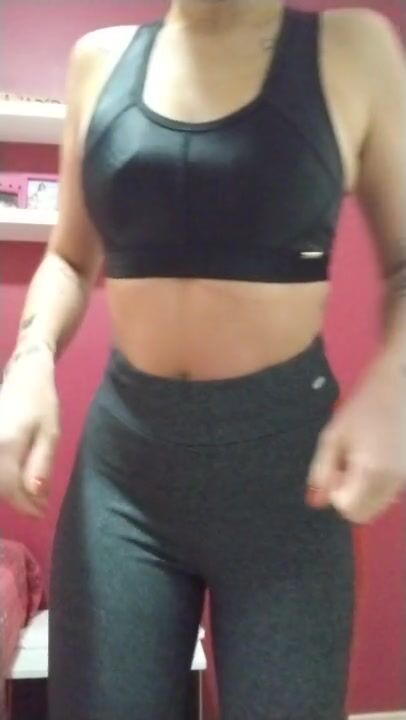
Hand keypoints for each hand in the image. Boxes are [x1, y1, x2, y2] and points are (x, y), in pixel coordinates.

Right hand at [0, 345, 59, 516]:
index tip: (41, 513)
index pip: (10, 489)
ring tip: (29, 490)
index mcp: (4, 446)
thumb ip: (40, 465)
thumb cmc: (40, 404)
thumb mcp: (49, 435)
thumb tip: (34, 495)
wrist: (21, 378)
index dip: (25, 506)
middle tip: (37, 502)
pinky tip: (16, 477)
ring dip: (8, 489)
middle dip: (17, 499)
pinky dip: (3, 478)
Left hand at [305, 348, 405, 523]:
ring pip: (378, 505)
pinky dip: (377, 483)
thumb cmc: (362, 407)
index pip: (349, 510)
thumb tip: (316, 504)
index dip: (336, 493)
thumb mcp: (333, 437)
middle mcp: (395, 483)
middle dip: (350, 496)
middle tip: (347, 464)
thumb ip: (322, 472)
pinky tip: (375, 455)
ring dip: (363, 490)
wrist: (399, 386)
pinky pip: (389, 493)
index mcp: (373, 473)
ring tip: (362, 456)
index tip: (336, 467)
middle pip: (365, 514)